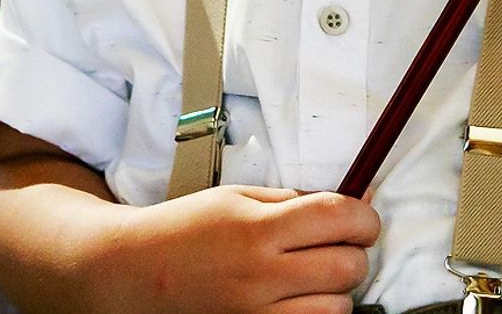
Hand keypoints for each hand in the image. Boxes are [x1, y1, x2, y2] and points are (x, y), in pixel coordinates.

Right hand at [94, 185, 380, 313]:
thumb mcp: (237, 198)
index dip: (365, 218)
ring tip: (309, 277)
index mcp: (258, 227)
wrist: (136, 271)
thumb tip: (357, 198)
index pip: (340, 218)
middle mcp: (261, 274)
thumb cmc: (186, 228)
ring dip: (335, 290)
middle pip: (348, 267)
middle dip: (352, 253)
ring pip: (339, 308)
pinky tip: (297, 299)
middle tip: (333, 246)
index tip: (362, 220)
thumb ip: (296, 200)